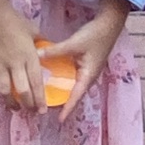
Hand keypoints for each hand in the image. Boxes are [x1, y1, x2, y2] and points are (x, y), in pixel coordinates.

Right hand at [0, 0, 44, 111]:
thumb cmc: (15, 20)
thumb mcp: (34, 31)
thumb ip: (42, 44)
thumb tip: (50, 52)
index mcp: (29, 56)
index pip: (36, 82)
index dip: (39, 99)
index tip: (42, 111)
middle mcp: (15, 63)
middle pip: (21, 90)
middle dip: (27, 105)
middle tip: (30, 111)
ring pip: (4, 89)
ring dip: (9, 102)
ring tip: (13, 108)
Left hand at [39, 0, 130, 118]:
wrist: (109, 24)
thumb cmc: (95, 35)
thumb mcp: (74, 43)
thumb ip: (55, 51)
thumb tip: (36, 56)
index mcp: (89, 75)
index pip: (76, 96)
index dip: (68, 108)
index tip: (59, 120)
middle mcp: (88, 76)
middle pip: (74, 94)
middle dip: (63, 103)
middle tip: (47, 109)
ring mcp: (87, 71)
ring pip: (73, 86)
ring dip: (63, 92)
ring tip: (48, 98)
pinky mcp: (84, 64)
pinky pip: (72, 77)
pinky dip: (63, 80)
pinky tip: (52, 79)